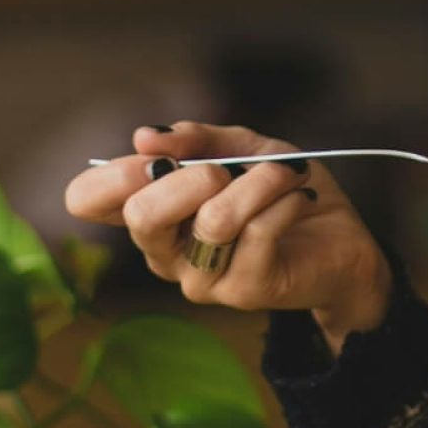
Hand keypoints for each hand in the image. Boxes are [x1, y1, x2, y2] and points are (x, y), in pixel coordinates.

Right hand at [63, 122, 391, 353]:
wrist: (340, 240)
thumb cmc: (280, 192)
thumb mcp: (241, 148)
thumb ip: (197, 138)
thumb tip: (145, 136)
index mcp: (151, 213)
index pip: (86, 200)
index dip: (112, 172)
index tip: (157, 155)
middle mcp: (164, 253)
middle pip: (140, 215)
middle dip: (189, 176)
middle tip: (226, 168)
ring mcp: (200, 279)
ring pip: (213, 220)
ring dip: (258, 182)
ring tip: (285, 173)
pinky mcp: (243, 291)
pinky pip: (258, 231)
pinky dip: (285, 199)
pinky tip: (299, 197)